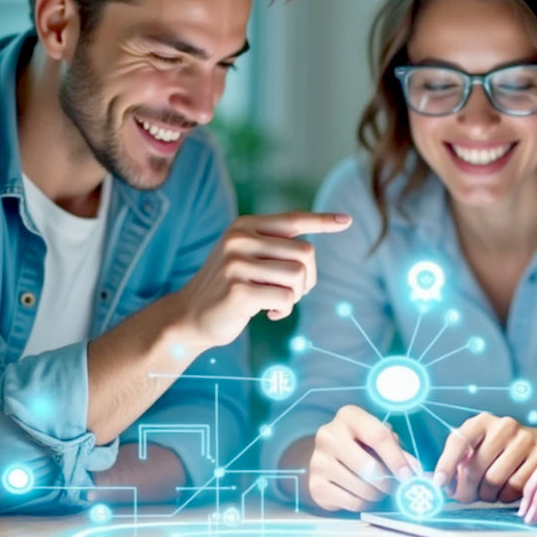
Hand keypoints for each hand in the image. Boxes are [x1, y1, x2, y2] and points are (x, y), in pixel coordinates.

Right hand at [172, 211, 351, 345]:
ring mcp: (237, 264)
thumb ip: (273, 249)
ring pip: (299, 276)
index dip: (322, 221)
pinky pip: (286, 298)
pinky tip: (268, 314)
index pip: (292, 219)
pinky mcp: (238, 290)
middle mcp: (239, 239)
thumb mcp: (247, 260)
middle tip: (292, 294)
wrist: (189, 317)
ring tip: (276, 303)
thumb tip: (310, 250)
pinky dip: (285, 310)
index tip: (347, 220)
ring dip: (296, 296)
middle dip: (308, 279)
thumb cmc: (228, 289)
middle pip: (306, 253)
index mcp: (244, 226)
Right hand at [307, 405, 418, 511]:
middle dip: (387, 482)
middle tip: (394, 487)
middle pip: (368, 466)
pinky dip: (363, 503)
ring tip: (377, 489)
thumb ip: (399, 453)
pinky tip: (362, 495)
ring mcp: (318, 460)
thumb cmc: (361, 445)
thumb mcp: (380, 440)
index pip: (378, 436)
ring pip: (361, 487)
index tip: (409, 475)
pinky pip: (350, 502)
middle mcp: (329, 435)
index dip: (397, 459)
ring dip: (376, 494)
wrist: (328, 458)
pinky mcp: (315, 485)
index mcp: (349, 416)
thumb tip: (415, 473)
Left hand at [432, 413, 536, 503]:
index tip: (439, 483)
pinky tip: (505, 491)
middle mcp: (504, 426)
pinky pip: (516, 488)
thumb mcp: (477, 446)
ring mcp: (525, 440)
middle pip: (475, 469)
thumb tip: (439, 484)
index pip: (459, 441)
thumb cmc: (500, 450)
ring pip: (494, 481)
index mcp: (482, 422)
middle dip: (466, 490)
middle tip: (466, 496)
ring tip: (488, 492)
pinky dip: (506, 497)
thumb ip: (458, 461)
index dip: (446, 464)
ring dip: (487, 495)